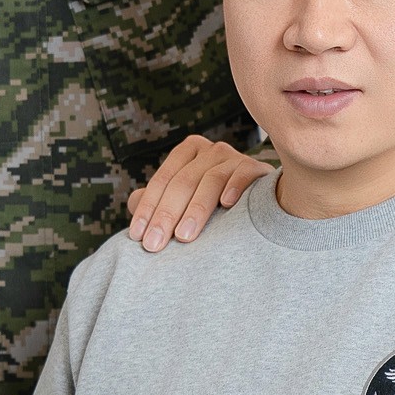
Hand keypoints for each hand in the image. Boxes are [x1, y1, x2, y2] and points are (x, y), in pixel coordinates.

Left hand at [127, 137, 270, 252]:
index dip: (148, 209)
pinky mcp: (257, 168)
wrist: (262, 201)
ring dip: (195, 210)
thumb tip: (133, 203)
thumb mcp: (184, 199)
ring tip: (184, 236)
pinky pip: (243, 174)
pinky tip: (226, 205)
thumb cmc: (215, 203)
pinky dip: (234, 187)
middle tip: (154, 244)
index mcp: (188, 152)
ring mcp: (235, 157)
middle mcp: (211, 151)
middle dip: (166, 215)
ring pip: (210, 180)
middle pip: (183, 182)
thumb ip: (157, 200)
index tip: (138, 236)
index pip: (162, 180)